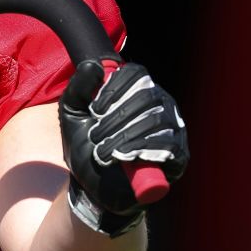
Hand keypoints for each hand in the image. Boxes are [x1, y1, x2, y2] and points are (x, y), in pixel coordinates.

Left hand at [58, 59, 188, 235]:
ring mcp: (173, 129)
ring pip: (157, 121)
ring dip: (124, 136)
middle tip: (95, 136)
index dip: (115, 88)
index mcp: (138, 90)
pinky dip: (142, 150)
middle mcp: (160, 105)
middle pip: (147, 96)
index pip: (136, 74)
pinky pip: (169, 146)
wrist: (92, 185)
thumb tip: (95, 65)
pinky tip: (123, 157)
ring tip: (103, 151)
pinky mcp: (179, 156)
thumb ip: (79, 87)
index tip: (94, 108)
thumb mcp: (72, 113)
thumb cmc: (84, 144)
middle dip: (116, 117)